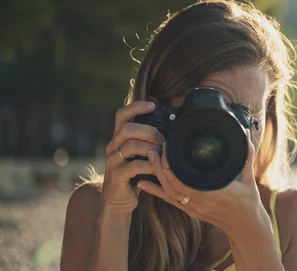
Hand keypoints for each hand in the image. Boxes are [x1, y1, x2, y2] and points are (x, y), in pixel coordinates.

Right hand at [100, 101, 164, 218]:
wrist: (119, 201)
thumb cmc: (135, 175)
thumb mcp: (140, 155)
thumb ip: (148, 142)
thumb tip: (171, 128)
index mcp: (119, 138)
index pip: (121, 115)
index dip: (136, 107)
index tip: (153, 105)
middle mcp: (113, 147)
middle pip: (127, 129)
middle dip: (149, 131)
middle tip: (163, 140)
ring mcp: (113, 161)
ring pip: (131, 146)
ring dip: (151, 148)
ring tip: (163, 154)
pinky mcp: (116, 176)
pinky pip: (133, 166)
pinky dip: (149, 165)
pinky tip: (157, 168)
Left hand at [137, 130, 267, 236]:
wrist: (244, 225)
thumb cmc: (248, 201)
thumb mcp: (248, 178)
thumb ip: (245, 155)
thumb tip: (245, 133)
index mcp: (213, 193)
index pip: (186, 182)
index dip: (172, 169)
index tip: (167, 151)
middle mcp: (200, 202)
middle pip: (172, 186)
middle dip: (160, 168)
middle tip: (154, 150)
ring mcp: (193, 208)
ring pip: (168, 193)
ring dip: (156, 176)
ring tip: (149, 158)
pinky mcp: (190, 211)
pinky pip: (169, 200)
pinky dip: (155, 191)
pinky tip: (142, 183)